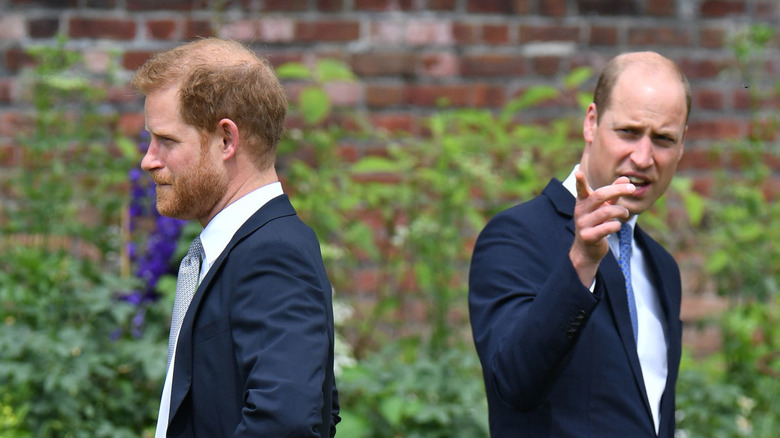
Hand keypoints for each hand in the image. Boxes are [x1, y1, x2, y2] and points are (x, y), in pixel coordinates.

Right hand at [569, 170, 634, 286]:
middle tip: (631, 188)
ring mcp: (583, 224)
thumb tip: (625, 179)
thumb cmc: (597, 224)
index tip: (578, 171)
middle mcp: (580, 211)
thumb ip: (613, 194)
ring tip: (625, 213)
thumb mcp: (604, 207)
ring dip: (621, 211)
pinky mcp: (588, 236)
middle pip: (599, 195)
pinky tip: (617, 226)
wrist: (587, 250)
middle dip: (617, 190)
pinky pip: (607, 227)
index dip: (580, 181)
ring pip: (607, 211)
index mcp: (583, 202)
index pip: (581, 189)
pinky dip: (617, 225)